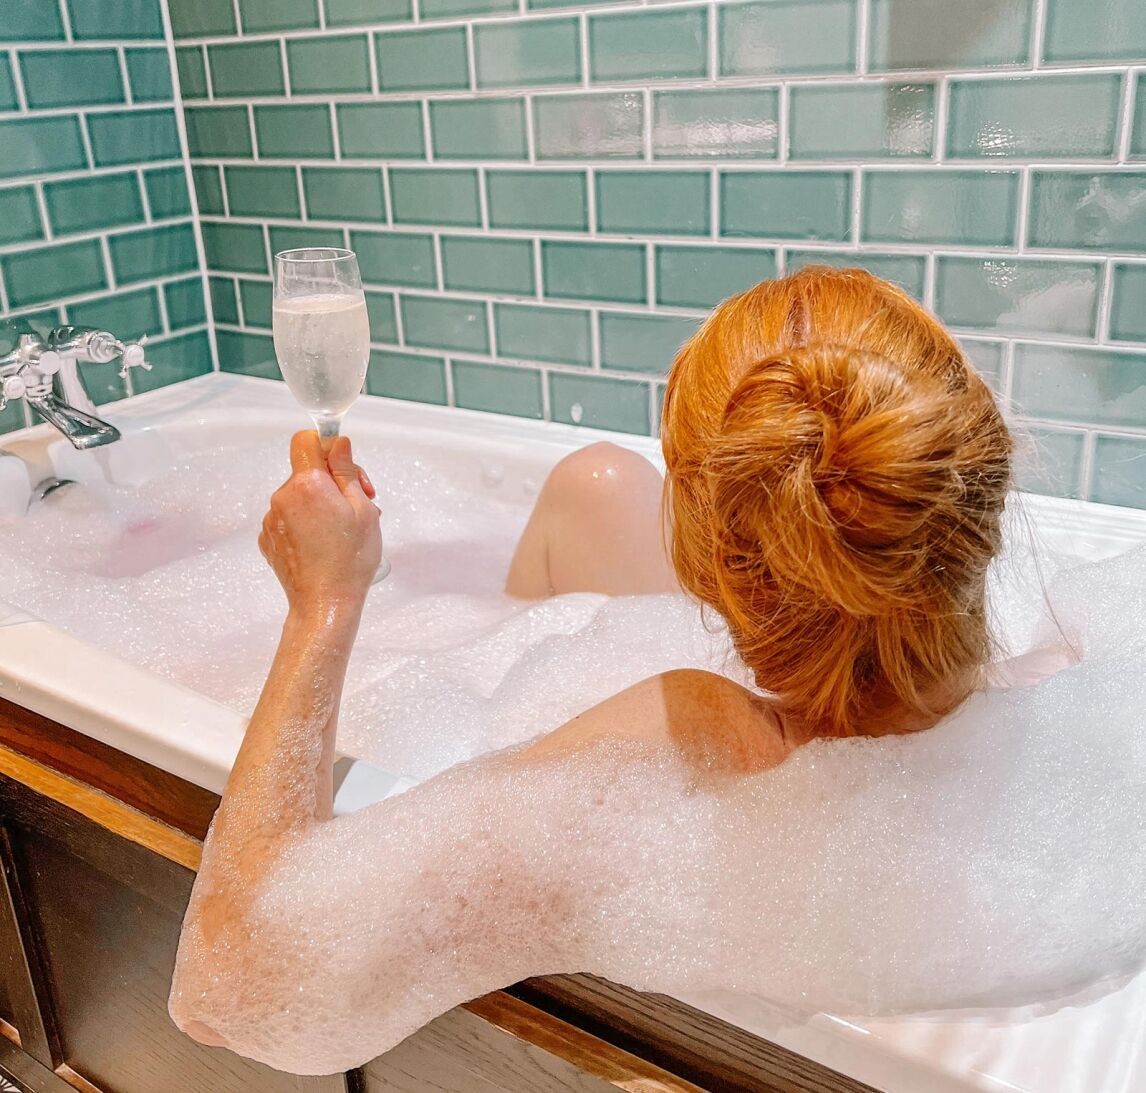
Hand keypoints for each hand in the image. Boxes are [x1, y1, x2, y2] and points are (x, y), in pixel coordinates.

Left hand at [259, 432, 381, 615]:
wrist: (326, 603)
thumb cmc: (349, 561)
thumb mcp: (363, 509)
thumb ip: (347, 471)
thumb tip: (338, 443)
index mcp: (307, 484)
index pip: (305, 440)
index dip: (326, 446)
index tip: (343, 464)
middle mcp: (283, 497)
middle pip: (306, 471)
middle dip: (332, 482)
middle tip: (360, 505)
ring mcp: (272, 520)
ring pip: (299, 496)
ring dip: (320, 505)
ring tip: (342, 531)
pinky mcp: (269, 539)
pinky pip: (288, 518)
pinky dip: (305, 524)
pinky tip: (324, 543)